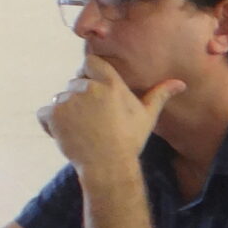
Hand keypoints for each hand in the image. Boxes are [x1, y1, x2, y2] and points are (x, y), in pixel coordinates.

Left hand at [41, 56, 180, 172]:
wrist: (107, 165)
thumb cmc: (130, 140)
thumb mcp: (147, 116)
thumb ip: (160, 94)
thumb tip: (181, 84)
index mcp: (110, 84)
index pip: (90, 62)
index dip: (90, 73)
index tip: (96, 89)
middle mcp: (88, 87)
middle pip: (75, 81)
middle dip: (80, 96)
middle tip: (93, 118)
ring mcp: (68, 100)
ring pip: (61, 97)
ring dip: (67, 110)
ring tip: (82, 129)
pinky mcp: (53, 114)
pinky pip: (46, 113)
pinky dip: (52, 123)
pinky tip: (68, 134)